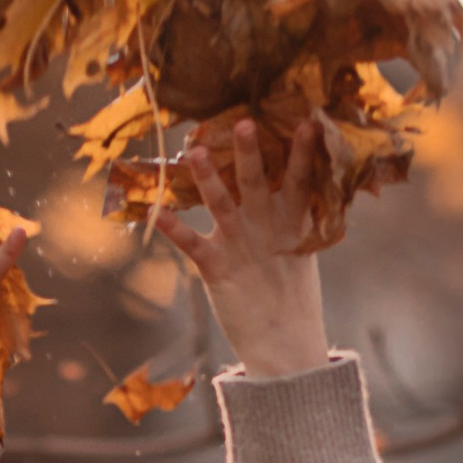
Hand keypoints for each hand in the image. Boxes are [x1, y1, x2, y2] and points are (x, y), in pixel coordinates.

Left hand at [162, 115, 329, 378]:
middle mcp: (265, 226)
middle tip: (244, 122)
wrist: (284, 341)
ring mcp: (240, 245)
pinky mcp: (216, 268)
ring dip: (207, 178)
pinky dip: (172, 228)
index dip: (303, 152)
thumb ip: (296, 211)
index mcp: (291, 218)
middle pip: (257, 182)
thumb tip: (303, 172)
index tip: (308, 121)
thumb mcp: (300, 245)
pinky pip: (190, 244)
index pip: (300, 178)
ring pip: (222, 204)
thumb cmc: (290, 290)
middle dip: (249, 153)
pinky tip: (154, 212)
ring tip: (194, 151)